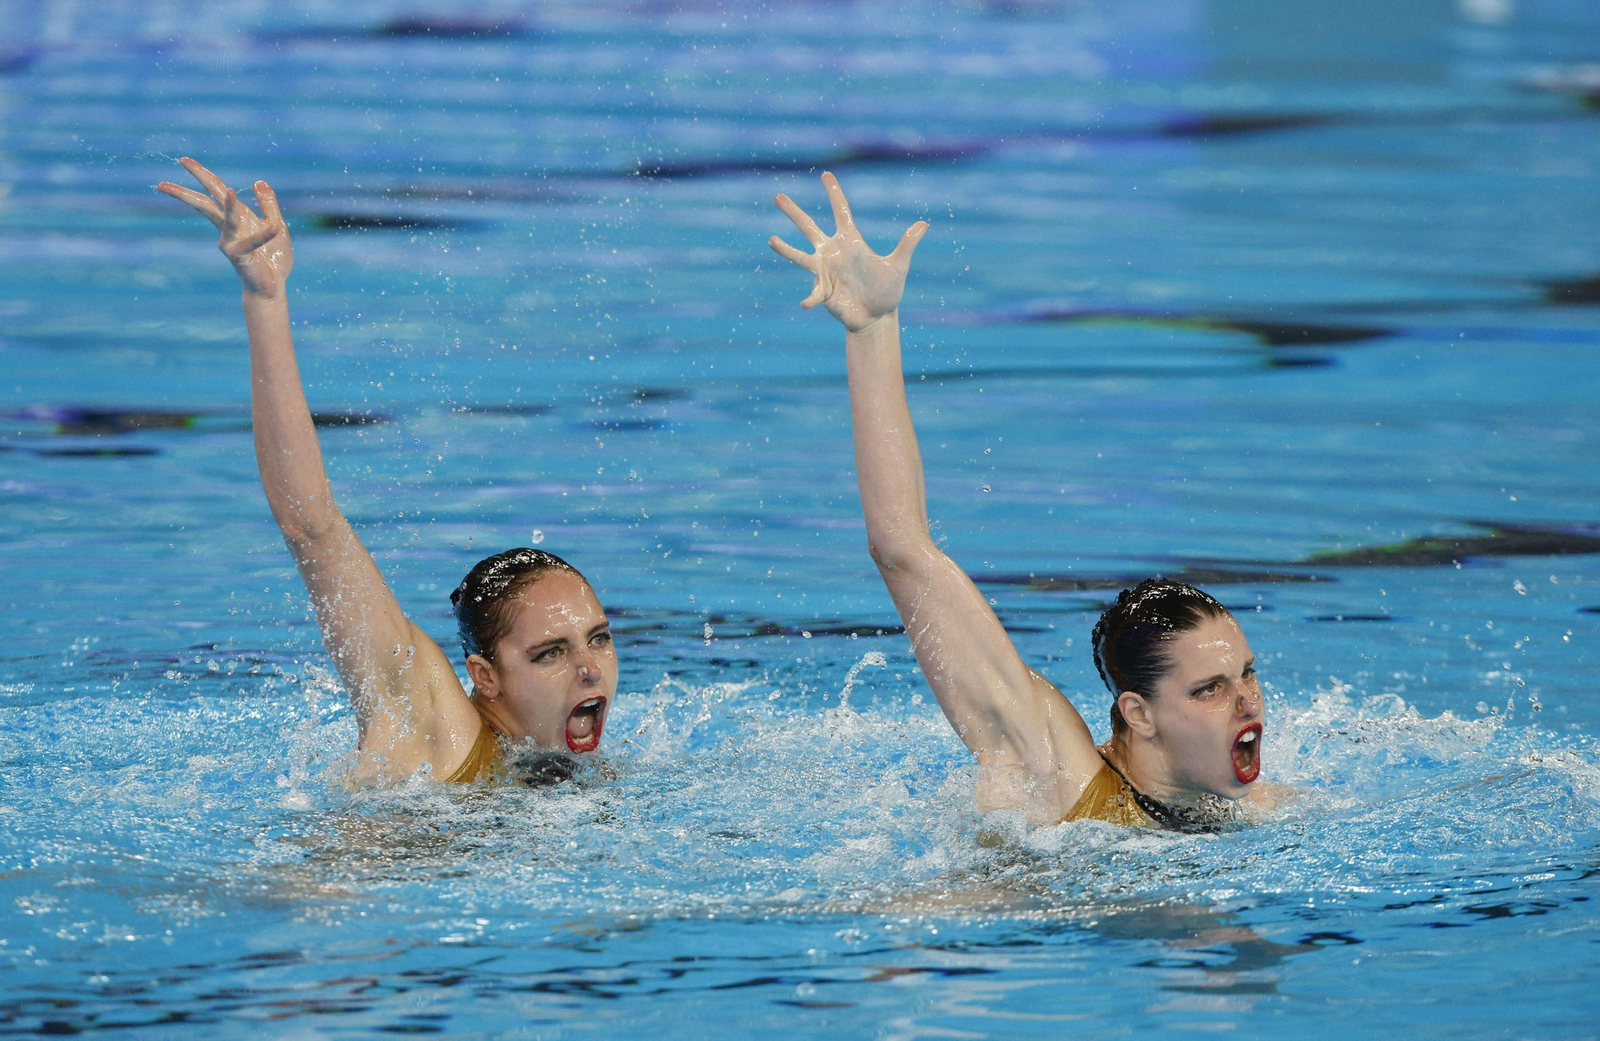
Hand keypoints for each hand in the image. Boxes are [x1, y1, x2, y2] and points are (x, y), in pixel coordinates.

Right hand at [158, 157, 293, 298]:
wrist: (273, 285)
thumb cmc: (272, 257)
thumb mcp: (275, 224)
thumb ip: (268, 205)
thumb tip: (258, 181)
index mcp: (237, 216)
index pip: (216, 191)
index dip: (201, 175)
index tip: (183, 160)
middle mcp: (228, 227)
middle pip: (204, 204)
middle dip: (185, 192)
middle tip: (162, 182)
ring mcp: (230, 241)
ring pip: (228, 219)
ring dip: (231, 206)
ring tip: (232, 192)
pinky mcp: (240, 255)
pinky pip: (253, 241)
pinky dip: (264, 235)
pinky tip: (274, 228)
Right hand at [769, 172, 927, 332]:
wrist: (876, 316)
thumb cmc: (887, 290)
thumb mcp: (898, 267)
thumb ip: (907, 245)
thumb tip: (925, 224)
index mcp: (850, 241)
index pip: (841, 211)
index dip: (834, 193)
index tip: (825, 175)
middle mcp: (832, 252)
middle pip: (809, 228)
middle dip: (794, 212)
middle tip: (777, 196)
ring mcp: (824, 271)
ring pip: (800, 256)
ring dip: (786, 249)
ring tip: (771, 239)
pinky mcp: (821, 291)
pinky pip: (813, 293)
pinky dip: (810, 298)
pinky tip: (807, 303)